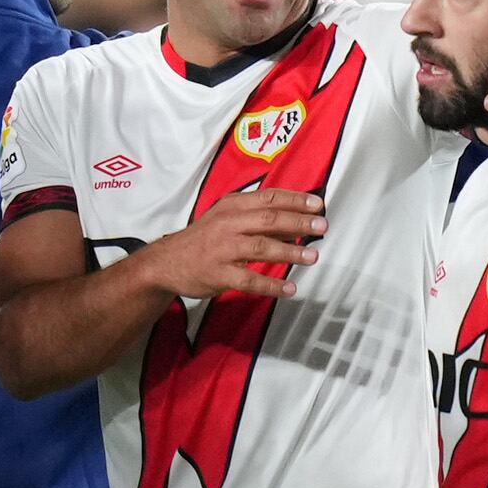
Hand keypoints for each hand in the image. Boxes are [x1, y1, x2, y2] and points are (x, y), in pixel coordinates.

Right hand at [142, 187, 323, 301]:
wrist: (166, 262)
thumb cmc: (202, 239)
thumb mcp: (225, 218)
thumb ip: (257, 218)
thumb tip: (295, 223)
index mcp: (232, 207)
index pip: (269, 198)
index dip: (296, 200)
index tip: (317, 205)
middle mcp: (228, 224)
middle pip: (269, 220)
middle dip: (298, 223)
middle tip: (321, 227)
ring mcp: (223, 249)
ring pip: (262, 247)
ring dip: (290, 252)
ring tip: (312, 257)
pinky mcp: (219, 274)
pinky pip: (250, 280)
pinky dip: (272, 285)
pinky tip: (290, 289)